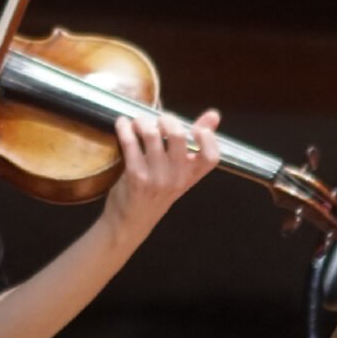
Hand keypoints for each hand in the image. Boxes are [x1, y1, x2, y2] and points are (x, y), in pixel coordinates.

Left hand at [102, 109, 221, 239]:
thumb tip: (214, 115)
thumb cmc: (155, 193)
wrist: (130, 222)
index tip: (197, 129)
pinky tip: (122, 124)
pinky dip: (124, 128)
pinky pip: (130, 142)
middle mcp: (177, 178)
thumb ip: (195, 144)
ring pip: (152, 134)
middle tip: (156, 120)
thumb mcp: (178, 173)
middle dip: (165, 119)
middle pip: (178, 135)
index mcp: (191, 176)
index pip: (211, 157)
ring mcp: (156, 178)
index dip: (208, 139)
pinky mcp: (135, 177)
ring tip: (136, 122)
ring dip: (142, 121)